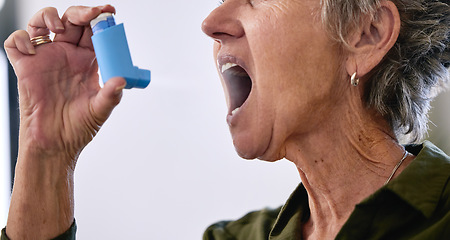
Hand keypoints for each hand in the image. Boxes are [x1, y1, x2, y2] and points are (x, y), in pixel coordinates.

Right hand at [4, 5, 125, 164]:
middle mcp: (67, 56)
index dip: (100, 20)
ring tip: (58, 27)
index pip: (93, 32)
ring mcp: (45, 59)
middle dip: (80, 12)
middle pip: (70, 21)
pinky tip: (33, 50)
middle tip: (90, 14)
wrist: (56, 143)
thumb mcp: (100, 110)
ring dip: (48, 16)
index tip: (109, 13)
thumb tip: (121, 81)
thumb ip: (110, 95)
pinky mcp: (25, 67)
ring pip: (42, 23)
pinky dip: (21, 39)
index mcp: (87, 61)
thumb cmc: (78, 128)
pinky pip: (16, 42)